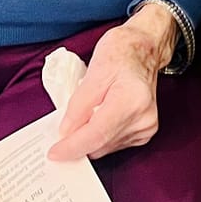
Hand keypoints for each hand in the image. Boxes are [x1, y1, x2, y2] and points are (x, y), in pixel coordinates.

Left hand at [48, 8, 177, 162]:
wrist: (145, 48)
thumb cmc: (121, 52)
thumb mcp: (94, 71)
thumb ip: (78, 105)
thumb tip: (66, 132)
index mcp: (131, 100)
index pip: (97, 133)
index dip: (73, 147)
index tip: (54, 153)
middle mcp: (143, 118)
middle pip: (100, 144)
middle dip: (78, 140)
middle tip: (63, 127)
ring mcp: (146, 127)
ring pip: (105, 147)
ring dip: (90, 137)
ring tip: (87, 113)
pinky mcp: (144, 133)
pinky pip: (113, 144)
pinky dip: (101, 135)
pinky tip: (100, 116)